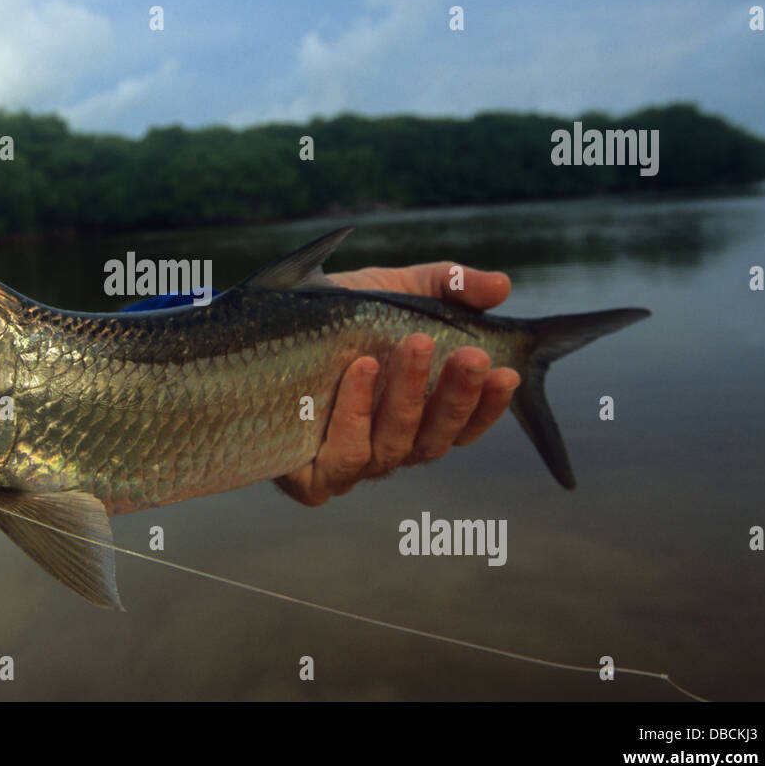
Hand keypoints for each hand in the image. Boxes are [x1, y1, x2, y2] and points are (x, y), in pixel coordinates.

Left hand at [275, 263, 520, 505]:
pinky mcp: (310, 480)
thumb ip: (448, 286)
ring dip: (408, 396)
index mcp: (419, 415)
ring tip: (412, 345)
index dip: (490, 404)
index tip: (508, 371)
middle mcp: (391, 448)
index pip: (466, 424)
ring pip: (393, 447)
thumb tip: (502, 286)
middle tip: (470, 353)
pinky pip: (341, 458)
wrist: (256, 333)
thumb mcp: (395, 290)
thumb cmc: (334, 316)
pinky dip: (353, 415)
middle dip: (457, 396)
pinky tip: (357, 371)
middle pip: (436, 439)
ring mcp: (352, 466)